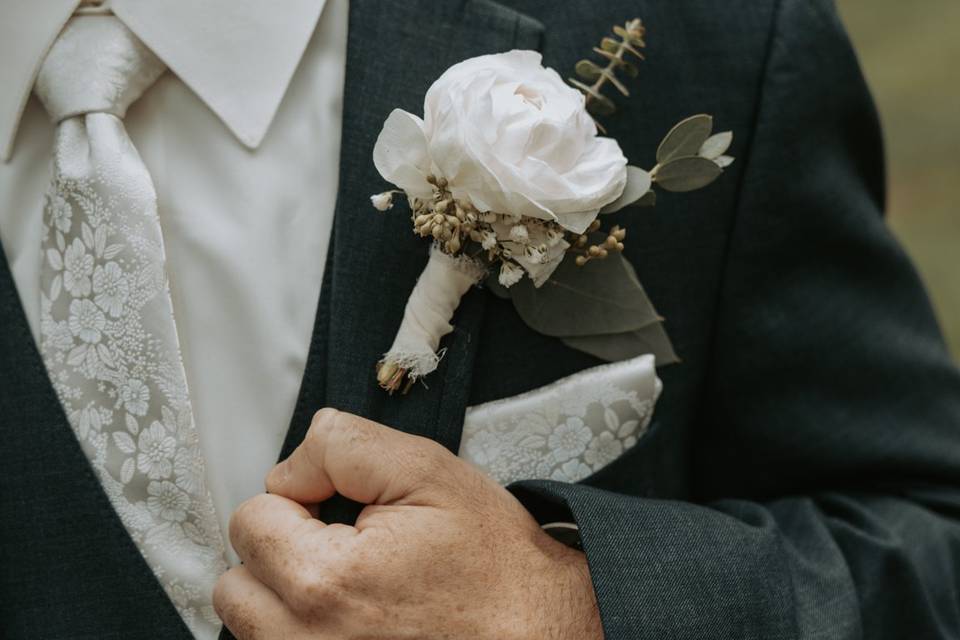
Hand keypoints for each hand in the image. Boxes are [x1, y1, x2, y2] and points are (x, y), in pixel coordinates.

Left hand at [213, 408, 602, 638]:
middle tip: (343, 551)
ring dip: (284, 600)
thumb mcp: (427, 471)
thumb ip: (341, 446)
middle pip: (234, 583)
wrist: (538, 633)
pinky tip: (352, 621)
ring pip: (251, 627)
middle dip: (278, 553)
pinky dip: (304, 632)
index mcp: (326, 582)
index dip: (298, 501)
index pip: (249, 519)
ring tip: (350, 588)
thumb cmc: (492, 564)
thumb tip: (287, 472)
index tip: (344, 514)